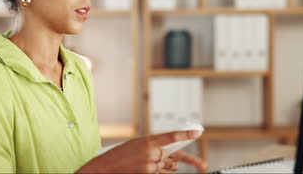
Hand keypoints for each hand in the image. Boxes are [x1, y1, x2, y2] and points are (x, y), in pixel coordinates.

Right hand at [76, 130, 201, 172]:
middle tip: (193, 163)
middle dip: (172, 160)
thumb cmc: (119, 155)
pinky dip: (156, 173)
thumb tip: (171, 157)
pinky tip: (144, 169)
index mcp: (148, 140)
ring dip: (163, 167)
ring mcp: (150, 166)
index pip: (171, 136)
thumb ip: (154, 147)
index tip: (198, 132)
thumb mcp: (137, 145)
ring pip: (168, 168)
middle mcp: (151, 152)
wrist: (104, 167)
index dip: (186, 135)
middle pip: (173, 157)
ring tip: (146, 164)